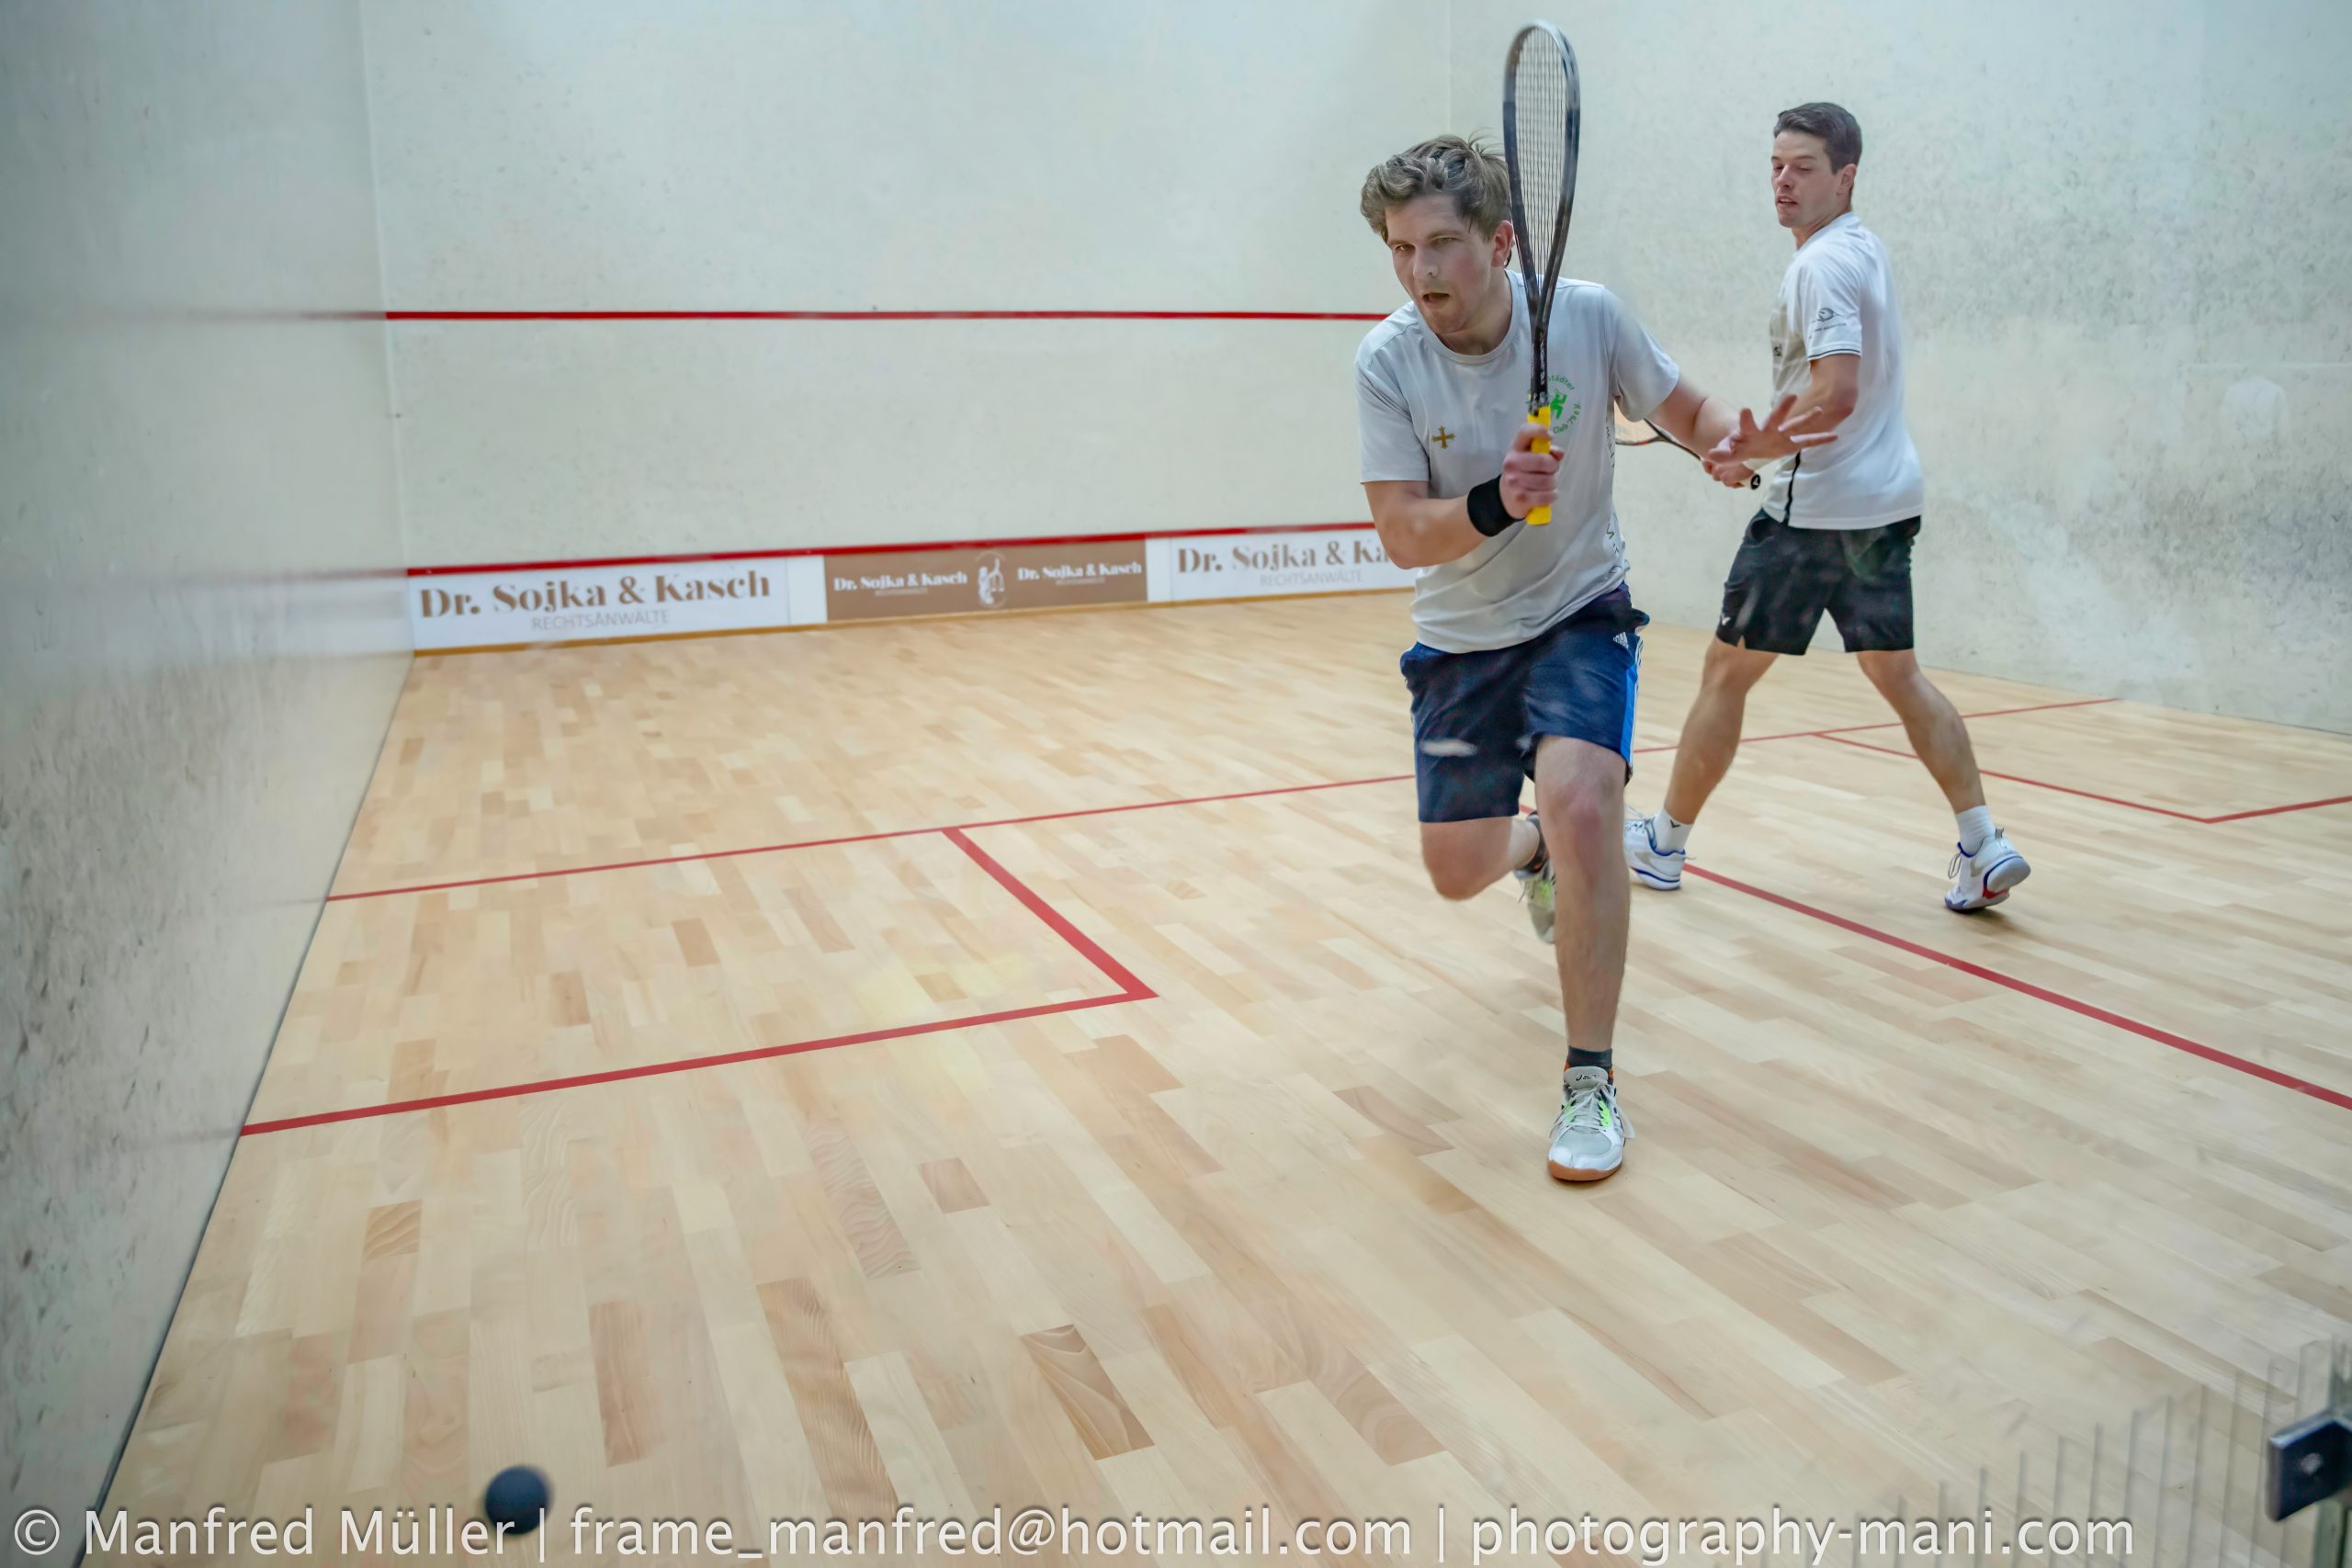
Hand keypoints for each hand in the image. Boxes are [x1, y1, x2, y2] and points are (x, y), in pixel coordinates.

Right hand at [1499, 420, 1560, 519]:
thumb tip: (1559, 454)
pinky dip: (1551, 495)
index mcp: (1516, 448)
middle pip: (1544, 461)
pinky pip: (1547, 496)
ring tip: (1546, 484)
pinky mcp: (1520, 498)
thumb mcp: (1533, 457)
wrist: (1507, 496)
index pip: (1525, 432)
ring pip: (1548, 481)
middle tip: (1550, 471)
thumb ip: (1548, 452)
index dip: (1540, 430)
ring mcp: (1514, 481)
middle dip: (1553, 467)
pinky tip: (1547, 494)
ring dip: (1553, 483)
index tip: (1550, 436)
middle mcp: (1511, 462)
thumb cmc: (1525, 472)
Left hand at [1703, 393, 1838, 483]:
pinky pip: (1807, 442)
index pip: (1747, 423)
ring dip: (1806, 419)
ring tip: (1819, 410)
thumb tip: (1711, 455)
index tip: (1746, 409)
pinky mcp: (1790, 444)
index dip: (1746, 418)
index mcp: (1751, 431)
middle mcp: (1768, 429)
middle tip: (1791, 396)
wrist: (1750, 449)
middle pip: (1776, 417)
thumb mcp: (1729, 453)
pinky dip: (1820, 440)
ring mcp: (1781, 435)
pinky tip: (1835, 437)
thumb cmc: (1739, 447)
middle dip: (1783, 408)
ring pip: (1795, 425)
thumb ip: (1722, 453)